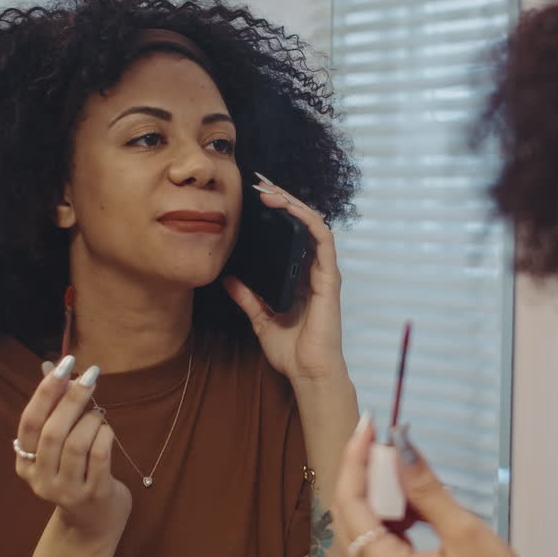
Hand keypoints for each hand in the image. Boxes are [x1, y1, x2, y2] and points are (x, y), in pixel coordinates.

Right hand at [15, 356, 131, 541]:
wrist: (93, 523)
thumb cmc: (78, 472)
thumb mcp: (59, 446)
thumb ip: (56, 412)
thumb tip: (56, 368)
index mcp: (25, 463)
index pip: (30, 422)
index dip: (46, 391)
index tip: (65, 365)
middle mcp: (41, 479)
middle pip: (53, 432)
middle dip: (72, 399)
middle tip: (90, 376)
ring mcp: (67, 490)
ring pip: (76, 443)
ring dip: (91, 419)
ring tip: (99, 413)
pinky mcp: (93, 494)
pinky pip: (100, 455)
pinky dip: (105, 434)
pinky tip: (107, 429)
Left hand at [224, 174, 347, 385]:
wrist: (307, 372)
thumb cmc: (290, 350)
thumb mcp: (259, 318)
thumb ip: (247, 297)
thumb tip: (227, 277)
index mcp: (298, 276)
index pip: (290, 234)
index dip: (276, 213)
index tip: (253, 198)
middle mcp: (313, 270)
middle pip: (301, 223)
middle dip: (282, 199)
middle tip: (259, 184)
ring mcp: (323, 272)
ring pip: (313, 225)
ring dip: (293, 204)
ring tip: (270, 192)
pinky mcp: (329, 278)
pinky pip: (322, 240)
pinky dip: (308, 220)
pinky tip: (292, 208)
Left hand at [334, 416, 552, 556]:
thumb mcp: (465, 532)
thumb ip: (426, 488)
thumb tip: (402, 449)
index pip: (351, 501)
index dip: (356, 458)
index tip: (367, 426)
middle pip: (351, 513)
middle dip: (365, 471)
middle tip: (383, 438)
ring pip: (365, 527)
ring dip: (380, 493)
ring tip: (403, 464)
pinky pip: (381, 542)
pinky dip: (393, 516)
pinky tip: (415, 500)